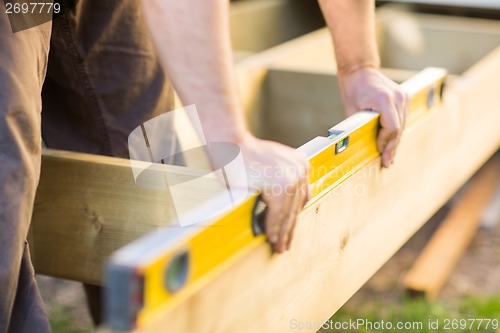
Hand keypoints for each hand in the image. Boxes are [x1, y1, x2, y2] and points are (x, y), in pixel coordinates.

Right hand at [238, 134, 309, 252]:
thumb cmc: (242, 154)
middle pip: (296, 207)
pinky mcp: (279, 185)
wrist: (230, 144)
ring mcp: (291, 177)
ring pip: (287, 213)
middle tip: (285, 244)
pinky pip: (277, 213)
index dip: (294, 216)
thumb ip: (278, 182)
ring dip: (281, 232)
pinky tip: (270, 236)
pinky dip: (272, 226)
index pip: (301, 197)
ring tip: (278, 245)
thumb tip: (280, 208)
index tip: (290, 229)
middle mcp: (299, 169)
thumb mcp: (268, 166)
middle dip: (289, 229)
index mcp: (300, 163)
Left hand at [338, 67, 407, 166]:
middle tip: (388, 162)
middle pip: (398, 128)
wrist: (360, 70)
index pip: (392, 127)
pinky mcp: (404, 97)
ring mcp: (403, 96)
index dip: (385, 142)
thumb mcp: (351, 110)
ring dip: (395, 140)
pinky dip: (396, 131)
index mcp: (384, 99)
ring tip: (390, 156)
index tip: (379, 152)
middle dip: (392, 146)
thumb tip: (361, 147)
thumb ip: (360, 126)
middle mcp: (398, 97)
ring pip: (402, 125)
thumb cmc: (353, 89)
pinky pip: (402, 118)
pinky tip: (392, 142)